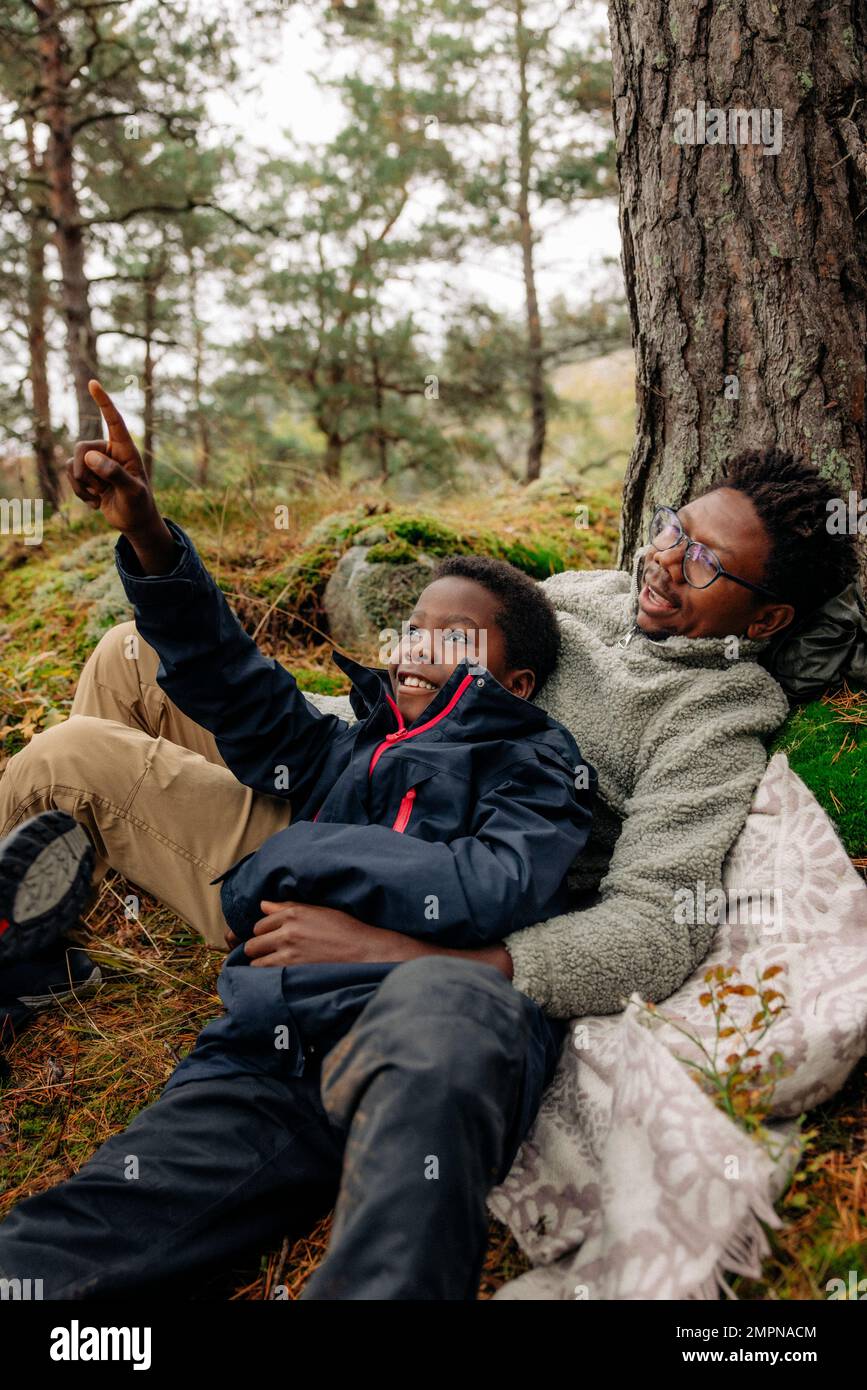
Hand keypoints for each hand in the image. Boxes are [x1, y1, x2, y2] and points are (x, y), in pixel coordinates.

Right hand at [67, 381, 152, 530]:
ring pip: (72, 464)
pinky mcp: (87, 474)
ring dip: (82, 486)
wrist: (134, 521)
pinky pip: (70, 476)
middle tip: (98, 489)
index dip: (104, 402)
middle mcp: (109, 451)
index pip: (113, 421)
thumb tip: (90, 458)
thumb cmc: (139, 505)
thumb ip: (115, 474)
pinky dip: (79, 492)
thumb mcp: (132, 492)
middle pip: (81, 447)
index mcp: (126, 449)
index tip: (93, 383)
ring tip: (100, 497)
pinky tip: (96, 503)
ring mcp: (96, 462)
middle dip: (83, 471)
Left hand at [244, 900, 414, 967]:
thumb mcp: (317, 910)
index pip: (260, 924)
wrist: (363, 951)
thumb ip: (288, 907)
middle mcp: (287, 931)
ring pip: (256, 961)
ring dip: (260, 964)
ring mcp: (289, 952)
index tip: (271, 938)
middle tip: (267, 953)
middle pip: (253, 943)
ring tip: (271, 966)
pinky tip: (277, 975)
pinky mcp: (293, 970)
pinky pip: (266, 974)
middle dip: (257, 948)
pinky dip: (267, 975)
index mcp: (293, 913)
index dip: (264, 932)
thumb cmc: (344, 929)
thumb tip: (263, 905)